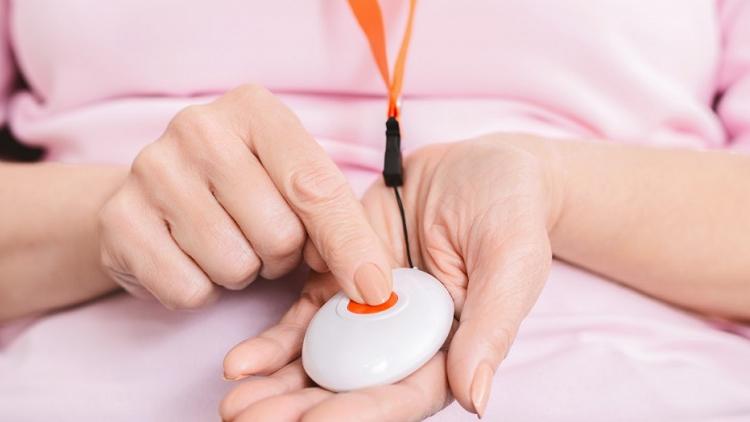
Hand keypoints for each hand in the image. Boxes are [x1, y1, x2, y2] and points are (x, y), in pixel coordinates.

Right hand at [97, 84, 392, 308]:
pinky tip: (191, 258)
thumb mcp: (294, 186)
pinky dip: (202, 290)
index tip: (375, 289)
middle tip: (263, 239)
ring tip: (226, 243)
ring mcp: (151, 169)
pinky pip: (189, 289)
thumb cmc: (242, 191)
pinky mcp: (119, 220)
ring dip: (242, 272)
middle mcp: (199, 128)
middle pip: (279, 233)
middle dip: (282, 255)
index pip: (315, 186)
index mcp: (254, 109)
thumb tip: (374, 284)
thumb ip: (335, 222)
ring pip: (234, 265)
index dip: (350, 245)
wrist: (153, 196)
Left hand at [221, 135, 562, 419]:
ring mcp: (368, 313)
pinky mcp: (340, 282)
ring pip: (319, 362)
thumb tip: (476, 399)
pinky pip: (303, 319)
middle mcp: (404, 340)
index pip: (403, 393)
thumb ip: (491, 326)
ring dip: (276, 386)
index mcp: (450, 348)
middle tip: (248, 419)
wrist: (480, 164)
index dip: (358, 412)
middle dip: (300, 409)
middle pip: (350, 388)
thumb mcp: (512, 260)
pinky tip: (240, 361)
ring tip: (233, 403)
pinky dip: (272, 343)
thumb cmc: (510, 210)